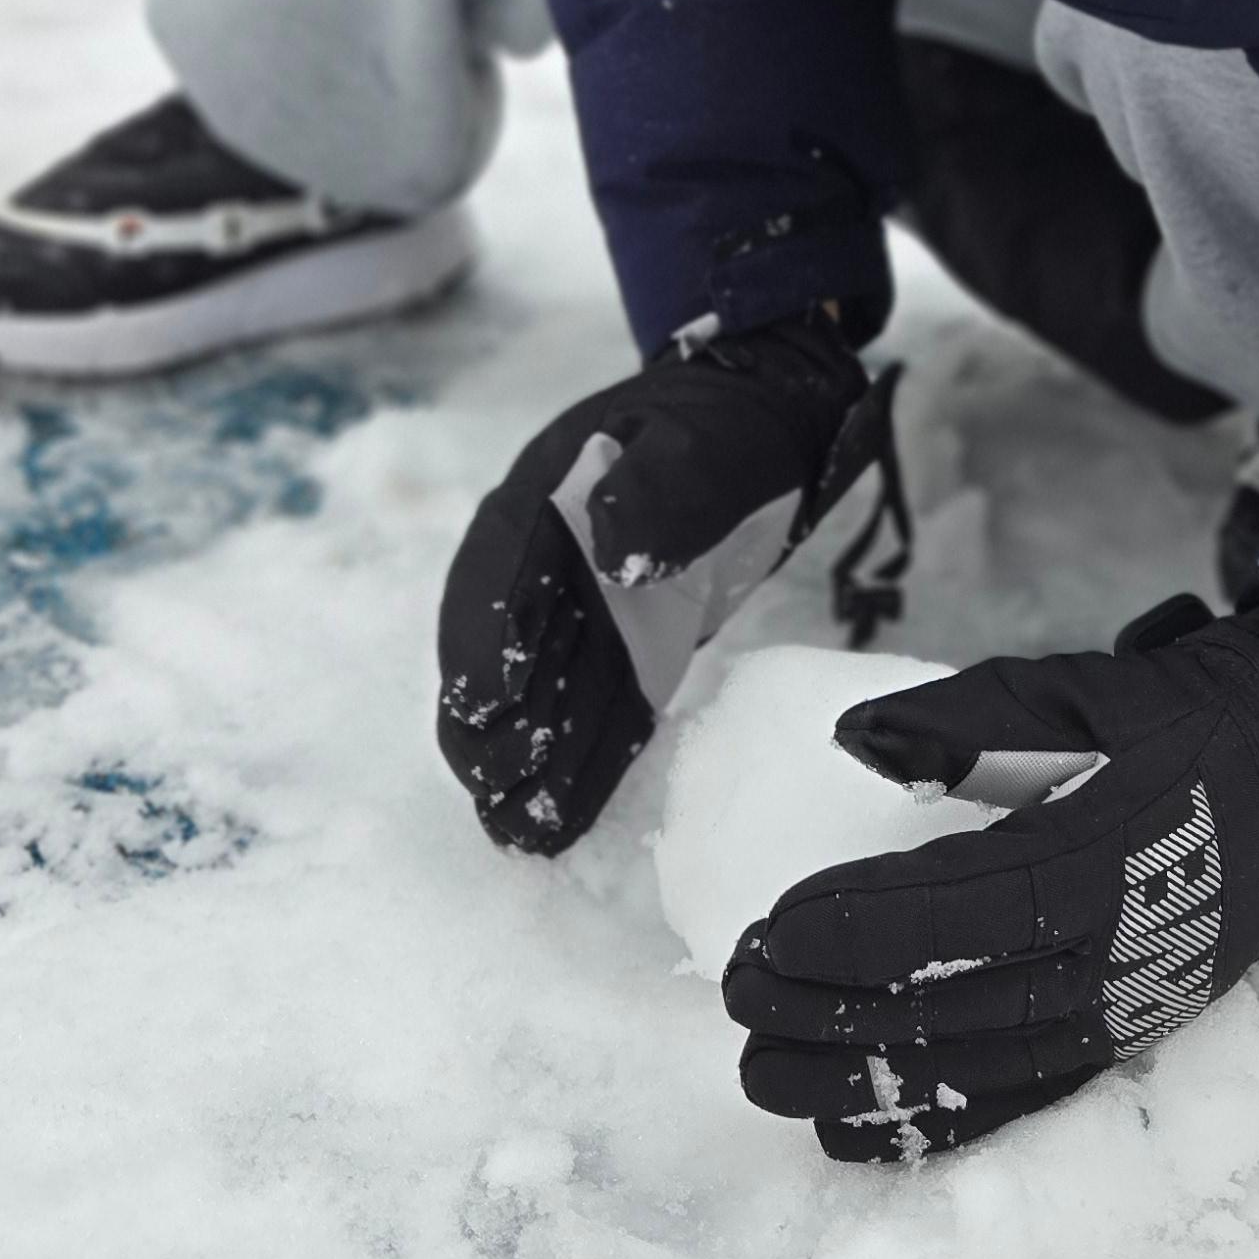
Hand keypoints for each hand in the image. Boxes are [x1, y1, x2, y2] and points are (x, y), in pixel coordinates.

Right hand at [437, 311, 903, 854]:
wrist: (775, 427)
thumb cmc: (731, 429)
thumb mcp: (701, 445)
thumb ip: (656, 489)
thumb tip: (606, 546)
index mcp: (544, 500)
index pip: (498, 572)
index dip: (486, 640)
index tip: (483, 701)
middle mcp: (546, 566)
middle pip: (500, 650)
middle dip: (495, 723)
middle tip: (502, 786)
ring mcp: (583, 613)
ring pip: (538, 698)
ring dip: (526, 763)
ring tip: (521, 831)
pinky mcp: (629, 650)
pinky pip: (594, 713)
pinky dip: (578, 764)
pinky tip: (562, 820)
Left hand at [723, 588, 1258, 1160]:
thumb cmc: (1180, 725)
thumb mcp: (1084, 688)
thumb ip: (968, 715)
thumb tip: (852, 737)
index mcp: (1108, 855)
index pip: (964, 908)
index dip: (859, 927)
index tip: (771, 927)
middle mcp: (1117, 955)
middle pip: (958, 1003)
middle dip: (832, 1010)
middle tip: (737, 993)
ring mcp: (1123, 1013)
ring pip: (977, 1070)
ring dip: (860, 1079)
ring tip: (761, 1071)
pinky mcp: (1122, 1045)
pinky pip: (1016, 1101)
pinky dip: (929, 1125)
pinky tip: (846, 1129)